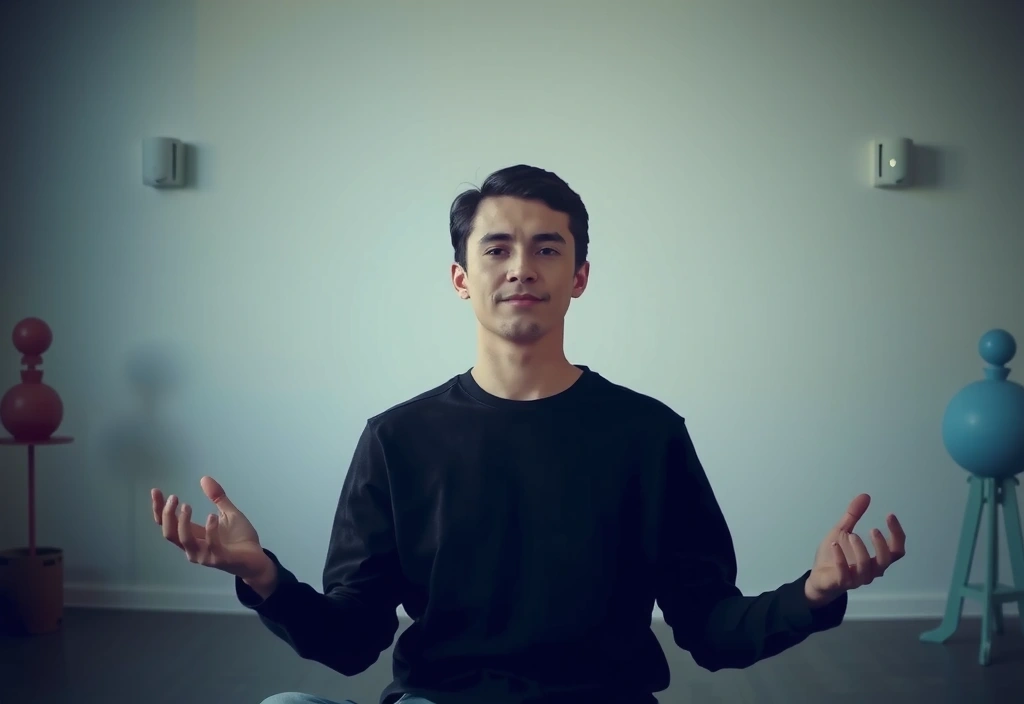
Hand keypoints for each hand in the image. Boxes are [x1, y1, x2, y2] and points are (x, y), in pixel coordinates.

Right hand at [151, 476, 274, 589]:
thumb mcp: (228, 513)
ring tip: (187, 505)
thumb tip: (204, 478)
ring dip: (182, 522)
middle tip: (173, 497)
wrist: (257, 558)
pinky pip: (210, 545)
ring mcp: (204, 555)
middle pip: (169, 533)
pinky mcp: (219, 559)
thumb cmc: (240, 539)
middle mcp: (193, 547)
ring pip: (184, 540)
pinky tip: (212, 516)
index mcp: (193, 536)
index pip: (168, 524)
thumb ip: (217, 498)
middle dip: (166, 515)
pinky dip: (209, 530)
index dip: (159, 509)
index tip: (155, 491)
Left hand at [804, 493, 905, 607]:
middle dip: (882, 544)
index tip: (890, 515)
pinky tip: (834, 545)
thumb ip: (853, 516)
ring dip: (860, 550)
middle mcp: (871, 570)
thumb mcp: (842, 530)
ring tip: (851, 535)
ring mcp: (857, 578)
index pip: (896, 550)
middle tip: (873, 529)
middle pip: (886, 560)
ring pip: (867, 568)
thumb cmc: (834, 555)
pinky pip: (844, 573)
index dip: (897, 534)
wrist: (818, 577)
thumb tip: (865, 496)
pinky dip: (840, 559)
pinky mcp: (841, 582)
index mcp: (875, 558)